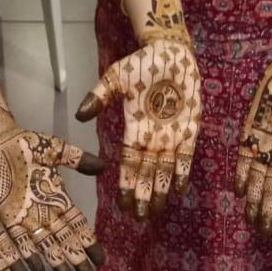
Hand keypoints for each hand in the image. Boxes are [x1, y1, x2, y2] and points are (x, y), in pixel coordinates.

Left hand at [0, 78, 105, 270]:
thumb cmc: (23, 144)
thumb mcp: (55, 150)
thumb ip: (77, 159)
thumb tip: (104, 167)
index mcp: (58, 198)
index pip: (78, 225)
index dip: (90, 242)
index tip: (101, 259)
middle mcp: (45, 212)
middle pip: (65, 240)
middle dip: (77, 260)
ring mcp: (26, 217)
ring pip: (45, 246)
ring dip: (56, 263)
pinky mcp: (7, 217)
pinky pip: (19, 241)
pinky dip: (28, 256)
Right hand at [77, 38, 200, 219]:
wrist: (170, 51)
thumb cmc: (142, 63)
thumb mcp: (116, 78)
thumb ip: (100, 95)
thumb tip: (81, 115)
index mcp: (133, 131)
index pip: (128, 165)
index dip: (125, 186)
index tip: (122, 205)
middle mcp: (152, 140)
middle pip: (146, 174)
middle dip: (142, 196)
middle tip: (140, 219)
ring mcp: (171, 136)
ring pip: (164, 171)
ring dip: (160, 191)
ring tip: (156, 211)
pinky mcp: (190, 130)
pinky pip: (185, 156)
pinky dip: (181, 172)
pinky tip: (178, 189)